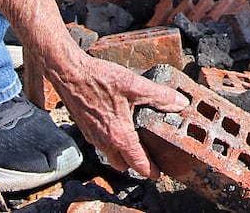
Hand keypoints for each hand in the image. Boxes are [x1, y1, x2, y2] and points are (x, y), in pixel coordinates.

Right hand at [44, 52, 187, 176]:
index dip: (149, 170)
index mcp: (119, 135)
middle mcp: (104, 141)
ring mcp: (92, 136)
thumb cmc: (99, 79)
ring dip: (121, 153)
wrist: (69, 73)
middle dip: (134, 164)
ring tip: (135, 141)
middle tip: (148, 156)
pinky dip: (111, 142)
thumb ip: (160, 96)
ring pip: (110, 154)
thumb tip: (180, 103)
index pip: (137, 162)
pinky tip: (118, 125)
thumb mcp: (135, 85)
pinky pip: (100, 143)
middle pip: (122, 164)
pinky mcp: (84, 128)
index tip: (157, 175)